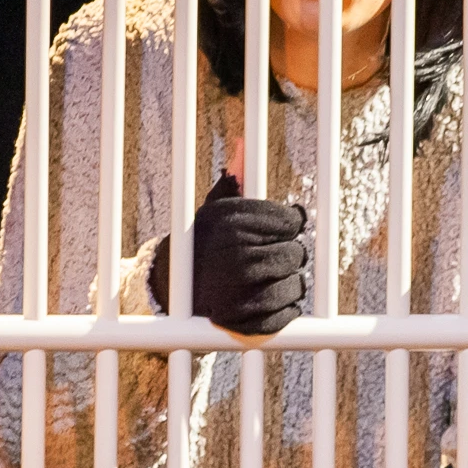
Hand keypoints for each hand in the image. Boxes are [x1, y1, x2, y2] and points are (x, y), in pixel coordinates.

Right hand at [152, 174, 308, 333]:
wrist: (171, 289)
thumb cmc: (202, 243)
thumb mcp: (214, 209)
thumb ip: (234, 180)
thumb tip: (243, 144)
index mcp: (231, 227)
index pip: (291, 222)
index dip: (292, 224)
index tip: (283, 228)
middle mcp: (235, 258)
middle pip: (296, 254)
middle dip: (291, 253)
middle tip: (276, 254)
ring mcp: (238, 294)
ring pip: (294, 285)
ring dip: (292, 282)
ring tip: (273, 276)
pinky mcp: (243, 323)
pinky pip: (285, 314)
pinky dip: (287, 307)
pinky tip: (273, 296)